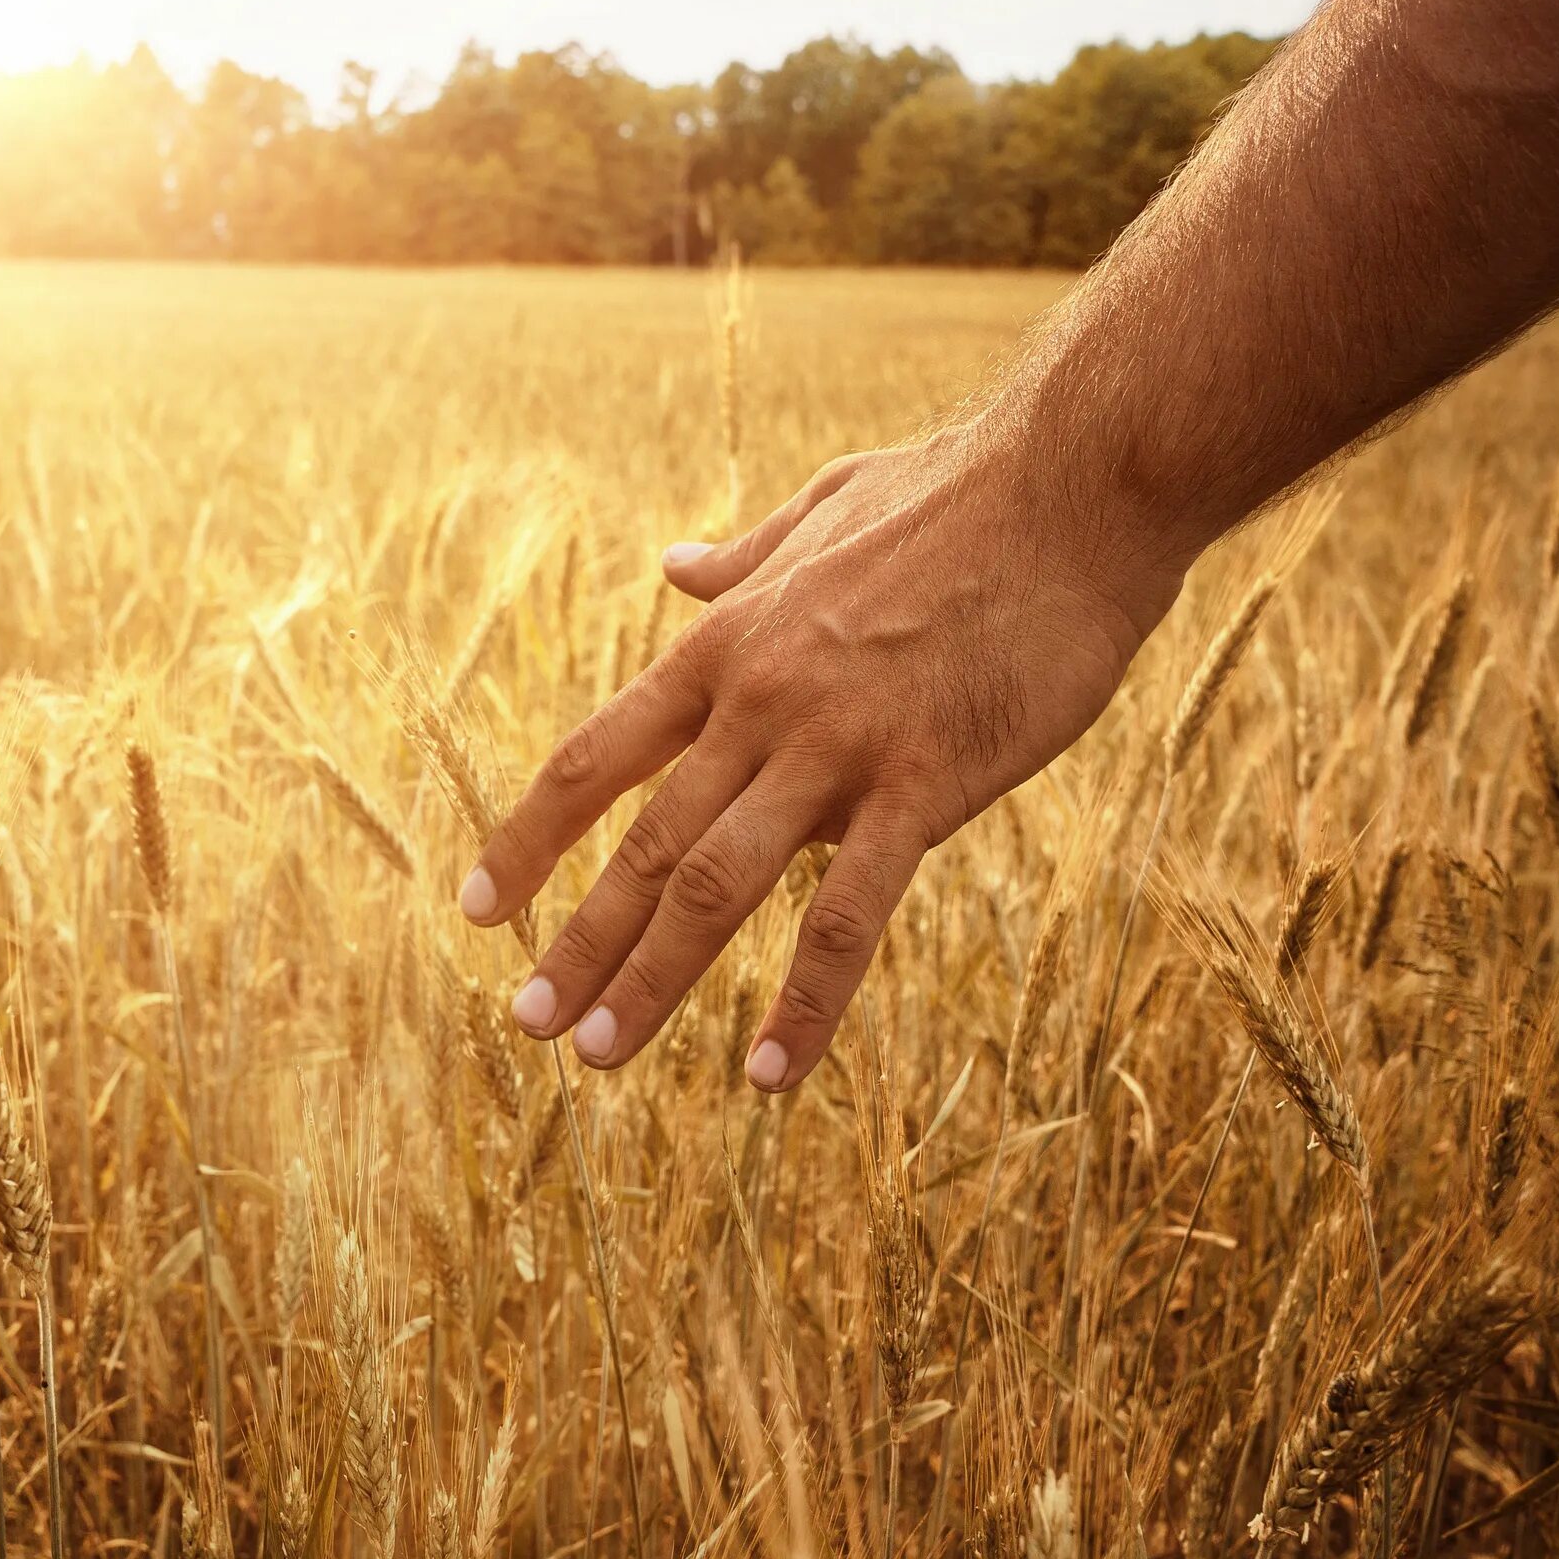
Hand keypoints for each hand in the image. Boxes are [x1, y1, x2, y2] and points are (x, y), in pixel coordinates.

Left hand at [461, 427, 1183, 1090]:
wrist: (1079, 484)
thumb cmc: (960, 495)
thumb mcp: (824, 511)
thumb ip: (744, 558)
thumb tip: (675, 566)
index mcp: (724, 645)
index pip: (596, 759)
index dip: (530, 838)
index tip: (480, 908)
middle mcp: (758, 702)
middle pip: (644, 843)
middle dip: (577, 942)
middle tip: (526, 1022)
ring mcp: (838, 746)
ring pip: (717, 886)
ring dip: (651, 980)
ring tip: (598, 1055)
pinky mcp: (927, 782)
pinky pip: (849, 914)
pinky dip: (804, 1000)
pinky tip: (770, 1074)